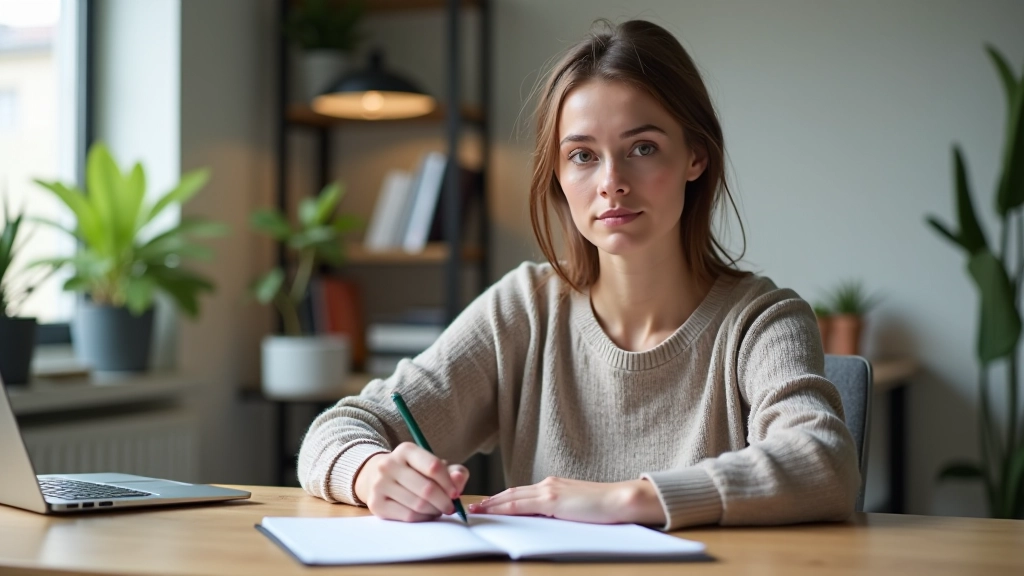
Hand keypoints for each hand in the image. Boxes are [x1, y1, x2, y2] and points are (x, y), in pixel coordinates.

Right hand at [353, 442, 468, 521]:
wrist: (377, 477)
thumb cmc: (413, 472)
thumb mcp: (432, 465)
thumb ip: (453, 472)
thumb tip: (458, 479)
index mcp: (406, 450)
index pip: (434, 467)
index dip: (449, 483)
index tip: (455, 494)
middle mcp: (389, 464)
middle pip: (427, 489)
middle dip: (444, 502)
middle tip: (450, 507)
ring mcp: (380, 484)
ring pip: (418, 505)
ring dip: (434, 511)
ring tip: (437, 510)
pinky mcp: (376, 504)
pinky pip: (407, 516)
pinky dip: (422, 518)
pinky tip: (425, 514)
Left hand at [468, 476, 666, 524]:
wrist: (620, 500)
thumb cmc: (603, 508)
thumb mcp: (575, 508)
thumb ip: (558, 511)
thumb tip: (543, 520)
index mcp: (554, 486)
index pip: (522, 493)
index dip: (503, 499)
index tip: (488, 504)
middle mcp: (548, 484)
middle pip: (512, 493)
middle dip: (492, 501)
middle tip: (474, 507)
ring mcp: (549, 490)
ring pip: (512, 497)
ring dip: (493, 504)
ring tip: (477, 510)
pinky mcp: (552, 500)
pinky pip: (521, 505)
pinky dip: (504, 507)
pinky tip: (493, 511)